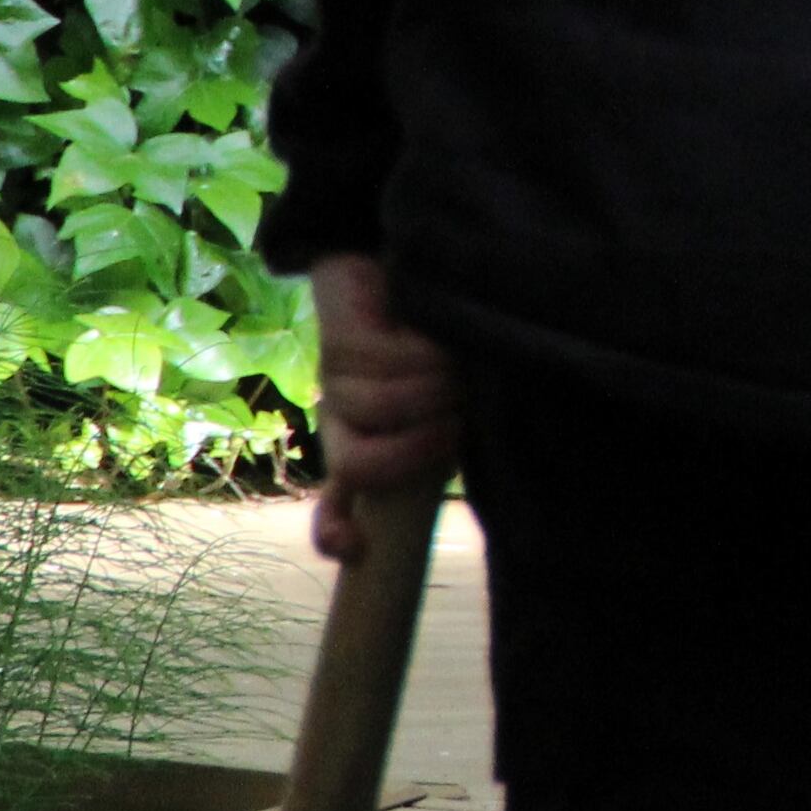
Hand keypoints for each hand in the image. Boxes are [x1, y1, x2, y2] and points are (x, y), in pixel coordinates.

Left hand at [305, 252, 456, 563]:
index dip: (336, 531)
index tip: (359, 549)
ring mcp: (336, 378)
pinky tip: (441, 338)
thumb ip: (456, 429)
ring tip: (458, 369)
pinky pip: (382, 361)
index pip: (337, 502)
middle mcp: (342, 417)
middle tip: (455, 427)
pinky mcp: (340, 335)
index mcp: (364, 442)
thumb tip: (475, 449)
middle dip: (413, 453)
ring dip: (433, 390)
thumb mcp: (454, 397)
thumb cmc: (442, 339)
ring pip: (378, 407)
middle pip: (357, 464)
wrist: (407, 261)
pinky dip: (423, 353)